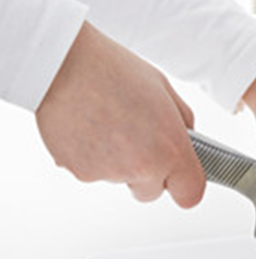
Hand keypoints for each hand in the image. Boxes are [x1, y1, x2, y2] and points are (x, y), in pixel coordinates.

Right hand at [35, 22, 205, 207]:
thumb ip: (181, 121)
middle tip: (138, 139)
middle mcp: (141, 167)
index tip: (181, 175)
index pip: (190, 192)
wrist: (62, 66)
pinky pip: (94, 172)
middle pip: (152, 191)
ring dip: (119, 162)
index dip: (185, 183)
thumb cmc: (112, 70)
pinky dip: (93, 157)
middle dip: (149, 172)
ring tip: (110, 124)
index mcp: (170, 148)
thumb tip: (188, 139)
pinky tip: (90, 128)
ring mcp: (109, 173)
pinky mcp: (80, 172)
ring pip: (121, 180)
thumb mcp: (164, 90)